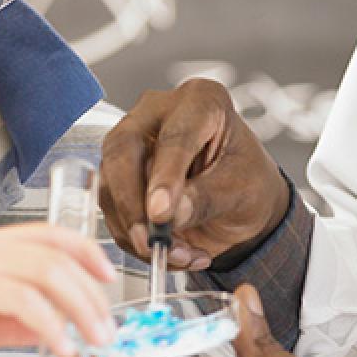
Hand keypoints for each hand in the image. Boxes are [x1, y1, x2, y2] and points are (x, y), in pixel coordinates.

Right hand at [0, 224, 116, 356]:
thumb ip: (16, 319)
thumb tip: (56, 325)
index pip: (47, 235)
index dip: (84, 252)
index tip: (108, 278)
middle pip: (54, 254)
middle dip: (90, 290)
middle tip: (108, 325)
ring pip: (45, 272)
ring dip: (79, 307)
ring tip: (95, 338)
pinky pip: (21, 300)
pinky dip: (49, 324)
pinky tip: (61, 347)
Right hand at [99, 78, 289, 268]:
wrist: (238, 201)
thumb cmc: (247, 181)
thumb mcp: (243, 190)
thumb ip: (207, 199)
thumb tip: (171, 215)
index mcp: (202, 101)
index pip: (176, 136)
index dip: (166, 176)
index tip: (162, 214)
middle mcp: (158, 113)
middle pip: (124, 150)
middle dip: (134, 203)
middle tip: (151, 241)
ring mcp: (132, 141)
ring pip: (110, 183)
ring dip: (136, 229)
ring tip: (176, 255)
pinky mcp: (116, 173)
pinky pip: (111, 208)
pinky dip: (133, 239)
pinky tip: (169, 253)